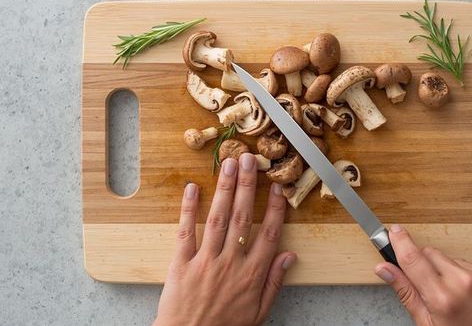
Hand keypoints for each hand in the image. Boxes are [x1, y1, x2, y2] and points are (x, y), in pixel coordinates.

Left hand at [154, 153, 296, 325]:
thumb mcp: (259, 313)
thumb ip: (274, 283)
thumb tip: (289, 256)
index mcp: (252, 275)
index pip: (268, 234)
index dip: (274, 209)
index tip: (276, 187)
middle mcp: (231, 262)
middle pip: (243, 217)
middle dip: (248, 186)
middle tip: (250, 160)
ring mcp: (206, 261)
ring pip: (218, 219)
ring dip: (225, 190)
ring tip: (229, 166)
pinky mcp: (182, 264)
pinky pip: (186, 232)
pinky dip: (189, 209)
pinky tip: (193, 189)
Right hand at [374, 225, 471, 325]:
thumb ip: (407, 293)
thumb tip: (385, 269)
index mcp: (443, 298)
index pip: (412, 258)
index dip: (400, 242)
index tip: (393, 232)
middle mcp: (465, 282)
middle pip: (431, 254)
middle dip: (425, 265)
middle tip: (429, 287)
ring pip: (454, 260)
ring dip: (449, 273)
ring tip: (459, 299)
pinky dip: (471, 278)